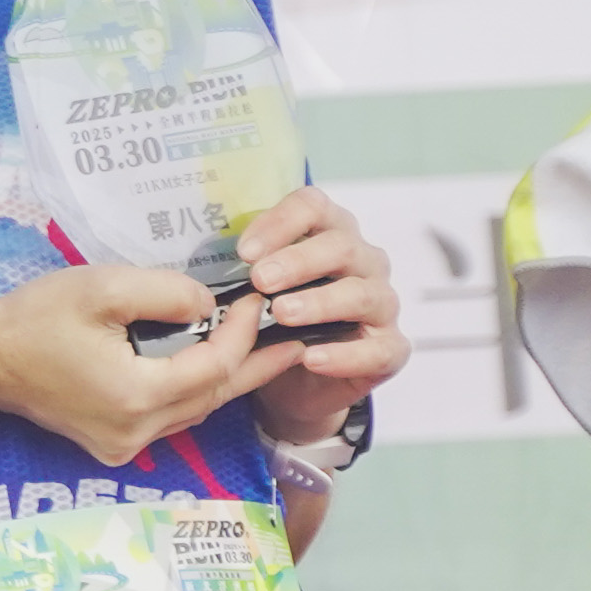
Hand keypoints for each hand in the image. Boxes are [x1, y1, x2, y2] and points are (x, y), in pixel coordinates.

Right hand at [0, 263, 275, 465]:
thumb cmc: (34, 319)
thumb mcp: (103, 288)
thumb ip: (168, 292)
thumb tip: (209, 306)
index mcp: (135, 396)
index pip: (214, 367)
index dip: (244, 332)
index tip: (256, 298)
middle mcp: (136, 432)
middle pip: (214, 398)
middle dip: (256, 364)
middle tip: (299, 339)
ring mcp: (124, 445)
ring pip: (195, 411)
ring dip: (229, 378)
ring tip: (267, 350)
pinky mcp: (113, 443)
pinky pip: (171, 416)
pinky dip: (197, 388)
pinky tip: (215, 366)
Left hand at [228, 186, 409, 442]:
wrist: (292, 384)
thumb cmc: (272, 325)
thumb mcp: (253, 293)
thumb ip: (241, 271)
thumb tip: (200, 262)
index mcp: (329, 234)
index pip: (314, 207)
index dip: (281, 222)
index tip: (244, 250)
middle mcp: (363, 262)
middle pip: (341, 246)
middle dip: (298, 261)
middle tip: (260, 280)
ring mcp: (381, 305)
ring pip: (362, 294)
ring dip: (320, 302)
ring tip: (282, 314)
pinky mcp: (390, 349)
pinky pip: (378, 348)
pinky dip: (344, 354)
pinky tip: (310, 357)